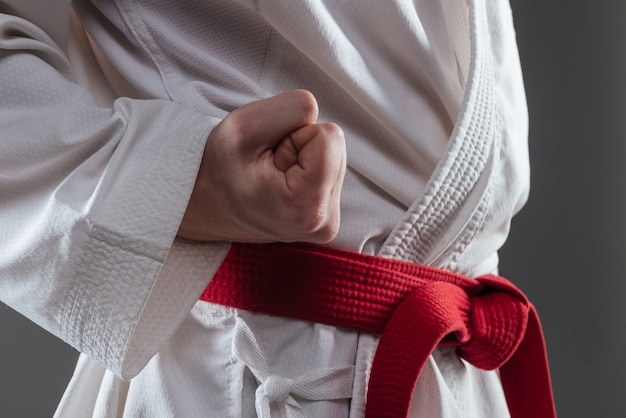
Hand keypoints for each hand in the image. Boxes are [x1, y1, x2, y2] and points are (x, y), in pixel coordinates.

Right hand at [177, 90, 345, 243]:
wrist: (203, 207)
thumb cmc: (217, 170)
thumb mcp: (243, 127)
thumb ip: (290, 109)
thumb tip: (317, 112)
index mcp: (306, 206)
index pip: (329, 135)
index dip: (294, 135)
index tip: (268, 158)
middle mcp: (324, 223)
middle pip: (335, 146)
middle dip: (300, 146)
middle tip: (266, 167)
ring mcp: (327, 225)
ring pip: (333, 156)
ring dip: (302, 158)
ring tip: (270, 177)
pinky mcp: (326, 222)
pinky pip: (330, 171)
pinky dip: (306, 171)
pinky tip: (279, 186)